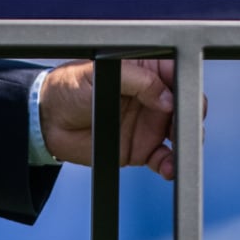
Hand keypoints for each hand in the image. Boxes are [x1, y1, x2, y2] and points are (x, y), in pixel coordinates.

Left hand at [40, 57, 182, 178]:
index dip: (186, 86)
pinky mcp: (141, 148)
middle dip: (190, 117)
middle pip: (184, 106)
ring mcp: (149, 123)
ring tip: (179, 150)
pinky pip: (164, 158)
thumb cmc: (69, 87)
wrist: (48, 121)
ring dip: (185, 143)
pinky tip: (168, 168)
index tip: (184, 99)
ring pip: (179, 133)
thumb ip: (137, 80)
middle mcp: (152, 97)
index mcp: (145, 71)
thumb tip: (167, 96)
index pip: (177, 74)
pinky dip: (170, 165)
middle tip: (182, 127)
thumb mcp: (100, 72)